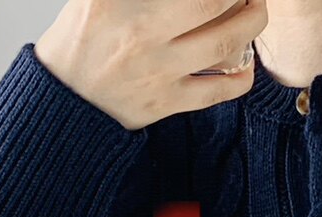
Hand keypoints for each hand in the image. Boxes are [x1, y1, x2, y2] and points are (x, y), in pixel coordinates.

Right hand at [35, 0, 267, 130]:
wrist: (65, 98)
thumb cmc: (81, 40)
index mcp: (123, 3)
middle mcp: (143, 35)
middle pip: (213, 4)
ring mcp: (158, 72)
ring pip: (223, 45)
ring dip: (251, 24)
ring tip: (256, 12)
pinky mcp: (166, 102)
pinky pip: (216, 91)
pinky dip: (241, 78)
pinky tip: (247, 65)